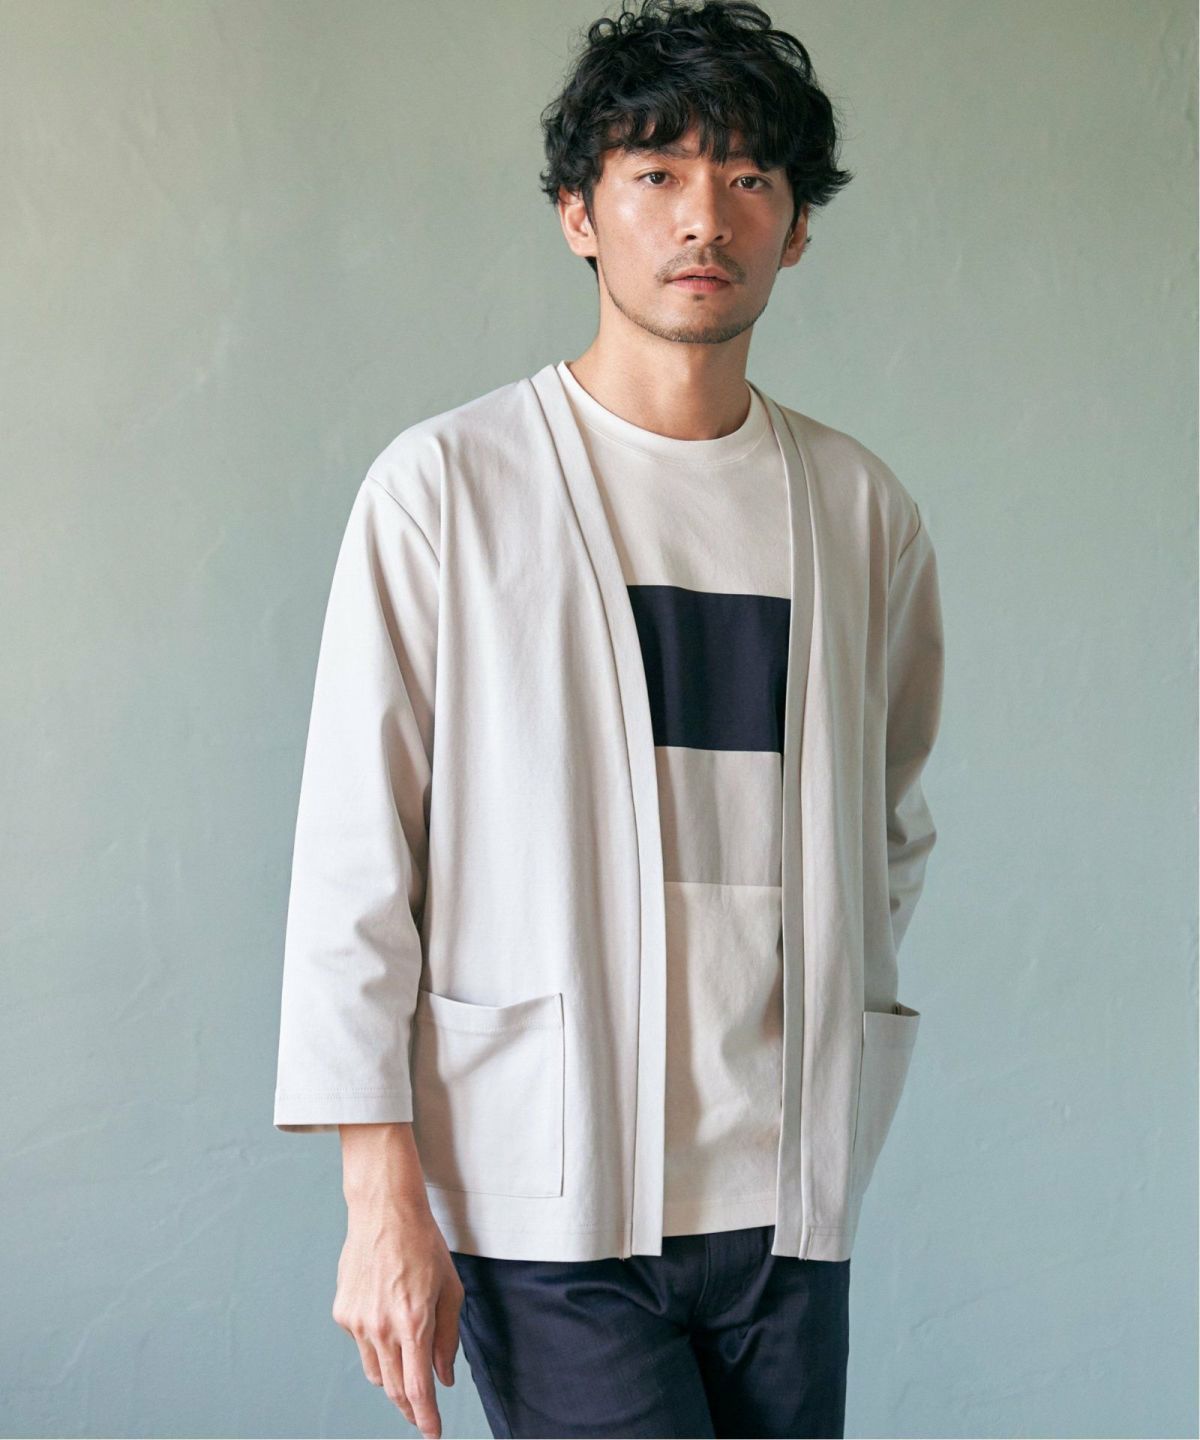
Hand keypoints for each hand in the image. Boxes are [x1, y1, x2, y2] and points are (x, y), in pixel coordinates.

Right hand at [332, 1203, 463, 1438]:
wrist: (384, 1211)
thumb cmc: (423, 1244)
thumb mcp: (450, 1288)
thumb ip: (448, 1337)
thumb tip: (443, 1378)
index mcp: (413, 1322)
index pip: (417, 1388)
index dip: (425, 1417)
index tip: (432, 1432)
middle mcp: (382, 1327)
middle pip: (394, 1388)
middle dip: (410, 1407)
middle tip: (421, 1415)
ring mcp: (358, 1322)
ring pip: (376, 1372)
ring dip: (393, 1380)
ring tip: (407, 1370)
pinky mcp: (343, 1313)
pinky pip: (363, 1345)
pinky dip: (377, 1346)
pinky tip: (386, 1321)